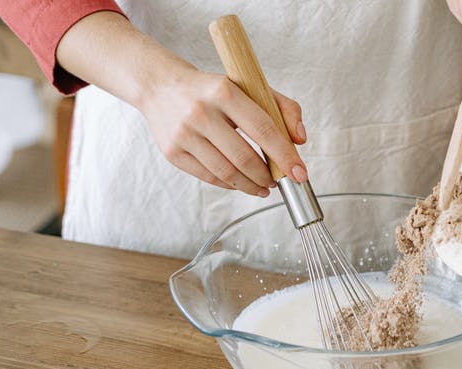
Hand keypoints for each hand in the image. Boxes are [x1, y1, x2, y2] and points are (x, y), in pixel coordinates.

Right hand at [138, 67, 307, 196]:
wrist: (161, 87)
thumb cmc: (213, 91)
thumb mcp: (249, 87)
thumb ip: (283, 108)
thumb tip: (300, 140)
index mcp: (224, 92)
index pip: (264, 130)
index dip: (285, 156)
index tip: (300, 174)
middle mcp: (201, 112)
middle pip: (244, 157)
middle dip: (268, 176)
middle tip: (279, 181)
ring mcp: (184, 134)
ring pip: (226, 172)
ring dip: (251, 185)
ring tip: (264, 187)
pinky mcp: (172, 152)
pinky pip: (209, 177)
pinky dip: (230, 185)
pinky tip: (242, 183)